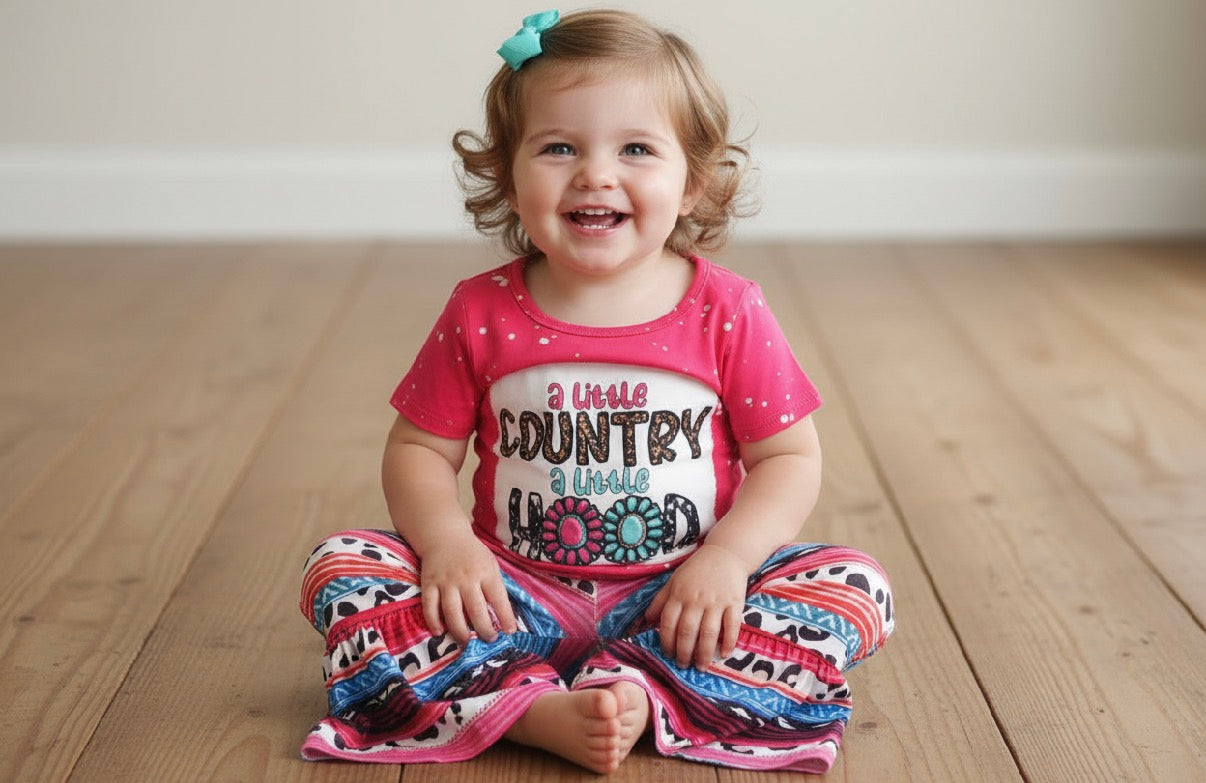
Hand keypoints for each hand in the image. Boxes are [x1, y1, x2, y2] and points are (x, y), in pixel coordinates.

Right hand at [419, 535, 517, 644]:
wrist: (444, 536)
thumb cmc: (472, 554)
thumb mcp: (490, 564)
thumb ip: (494, 587)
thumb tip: (503, 616)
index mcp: (486, 572)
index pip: (498, 599)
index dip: (505, 618)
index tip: (510, 632)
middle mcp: (466, 578)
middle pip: (476, 611)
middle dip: (484, 630)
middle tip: (489, 640)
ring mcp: (446, 581)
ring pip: (452, 613)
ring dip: (461, 632)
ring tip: (467, 643)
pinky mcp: (429, 584)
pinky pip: (430, 606)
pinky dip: (433, 622)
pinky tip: (439, 632)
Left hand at [645, 543, 748, 669]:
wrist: (726, 553)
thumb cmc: (696, 569)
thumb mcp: (674, 580)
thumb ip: (660, 600)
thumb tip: (647, 620)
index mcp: (679, 594)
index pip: (668, 622)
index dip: (666, 642)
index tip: (668, 655)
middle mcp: (696, 599)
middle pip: (687, 631)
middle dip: (684, 653)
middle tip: (683, 666)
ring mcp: (716, 601)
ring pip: (708, 633)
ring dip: (704, 653)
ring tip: (701, 667)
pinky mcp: (734, 602)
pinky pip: (731, 626)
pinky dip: (728, 641)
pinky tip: (725, 654)